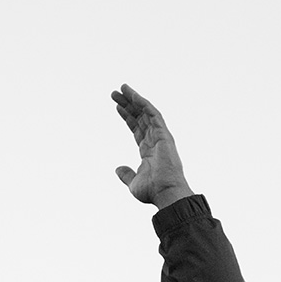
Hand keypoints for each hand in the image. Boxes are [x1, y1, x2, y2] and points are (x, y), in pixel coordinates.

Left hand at [111, 85, 193, 208]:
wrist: (165, 193)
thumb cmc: (153, 191)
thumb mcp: (133, 183)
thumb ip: (126, 174)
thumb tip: (118, 168)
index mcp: (148, 151)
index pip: (137, 129)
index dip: (127, 117)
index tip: (117, 107)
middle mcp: (155, 141)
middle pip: (140, 117)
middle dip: (128, 105)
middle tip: (114, 93)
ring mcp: (160, 136)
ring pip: (146, 112)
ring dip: (134, 100)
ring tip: (121, 88)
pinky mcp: (164, 134)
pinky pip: (153, 114)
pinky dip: (144, 104)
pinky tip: (133, 96)